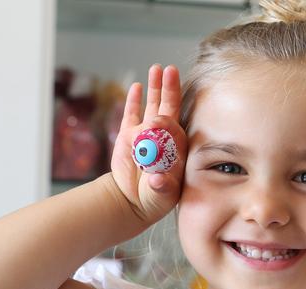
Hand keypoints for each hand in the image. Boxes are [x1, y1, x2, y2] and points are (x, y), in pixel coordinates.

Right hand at [110, 64, 187, 223]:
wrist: (131, 201)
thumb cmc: (153, 199)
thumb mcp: (160, 195)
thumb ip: (161, 187)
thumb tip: (157, 180)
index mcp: (177, 149)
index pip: (175, 128)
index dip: (168, 121)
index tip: (158, 120)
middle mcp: (163, 137)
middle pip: (169, 108)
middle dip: (170, 89)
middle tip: (170, 70)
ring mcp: (145, 134)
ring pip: (151, 106)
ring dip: (155, 88)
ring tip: (156, 69)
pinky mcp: (129, 135)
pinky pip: (132, 114)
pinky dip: (134, 101)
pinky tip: (137, 87)